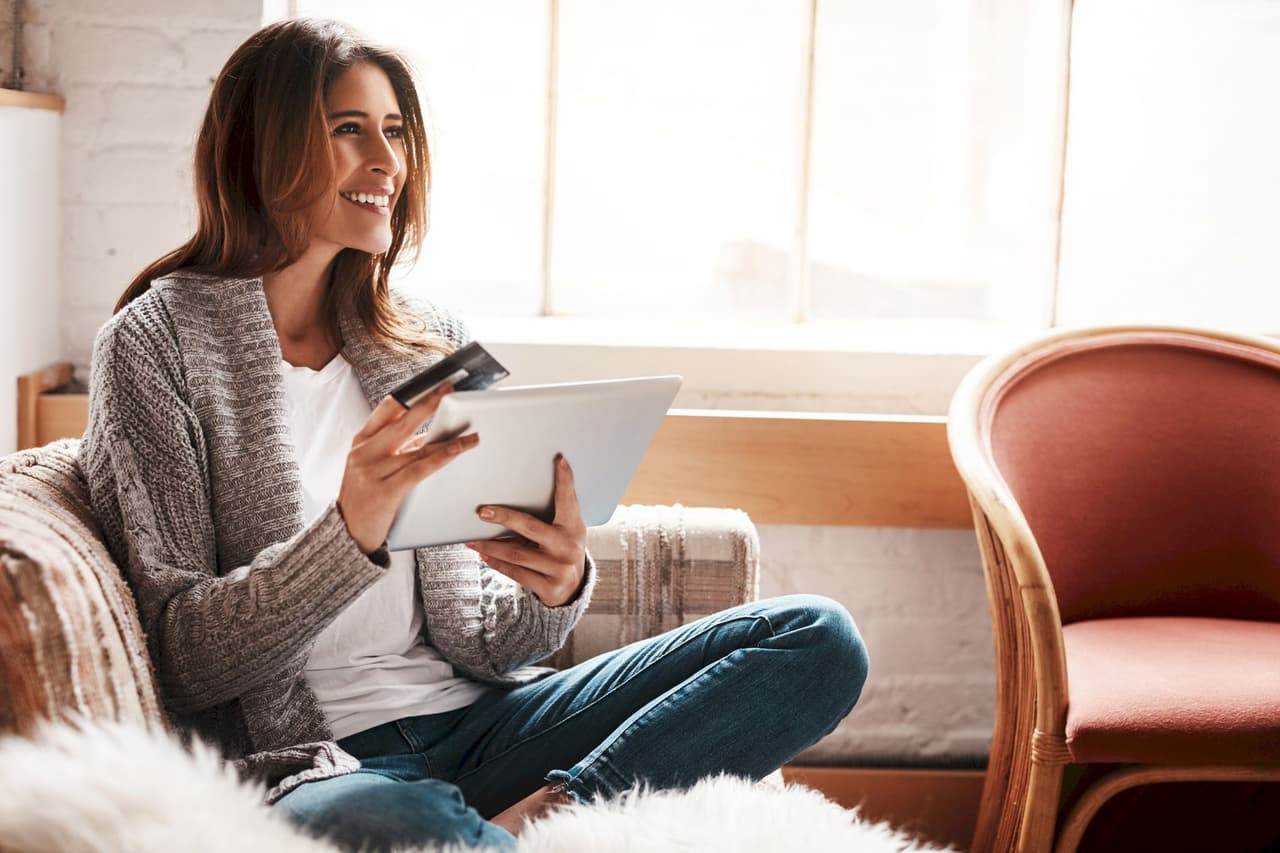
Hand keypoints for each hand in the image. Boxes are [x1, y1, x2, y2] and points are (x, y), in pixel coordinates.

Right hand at [337, 382, 478, 552]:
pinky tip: (459, 449)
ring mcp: (372, 471)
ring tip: (472, 433)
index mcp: (361, 441)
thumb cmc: (365, 497)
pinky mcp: (385, 491)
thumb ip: (397, 450)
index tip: (433, 382)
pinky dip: (442, 457)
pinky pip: (419, 470)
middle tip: (450, 388)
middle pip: (402, 420)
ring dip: (448, 438)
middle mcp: (364, 452)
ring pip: (416, 448)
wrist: (347, 534)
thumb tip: (430, 436)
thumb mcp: (373, 466)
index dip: (411, 393)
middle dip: (429, 402)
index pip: (387, 408)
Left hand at [465, 455, 586, 606]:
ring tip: (472, 540)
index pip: (568, 500)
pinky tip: (484, 556)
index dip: (565, 481)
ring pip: (517, 554)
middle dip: (504, 518)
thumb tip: (512, 501)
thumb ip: (551, 517)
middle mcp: (568, 547)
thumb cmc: (562, 550)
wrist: (574, 589)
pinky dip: (497, 563)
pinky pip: (515, 573)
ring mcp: (559, 568)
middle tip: (482, 512)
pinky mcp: (548, 587)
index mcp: (574, 528)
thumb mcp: (565, 532)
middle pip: (530, 527)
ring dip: (491, 546)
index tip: (559, 460)